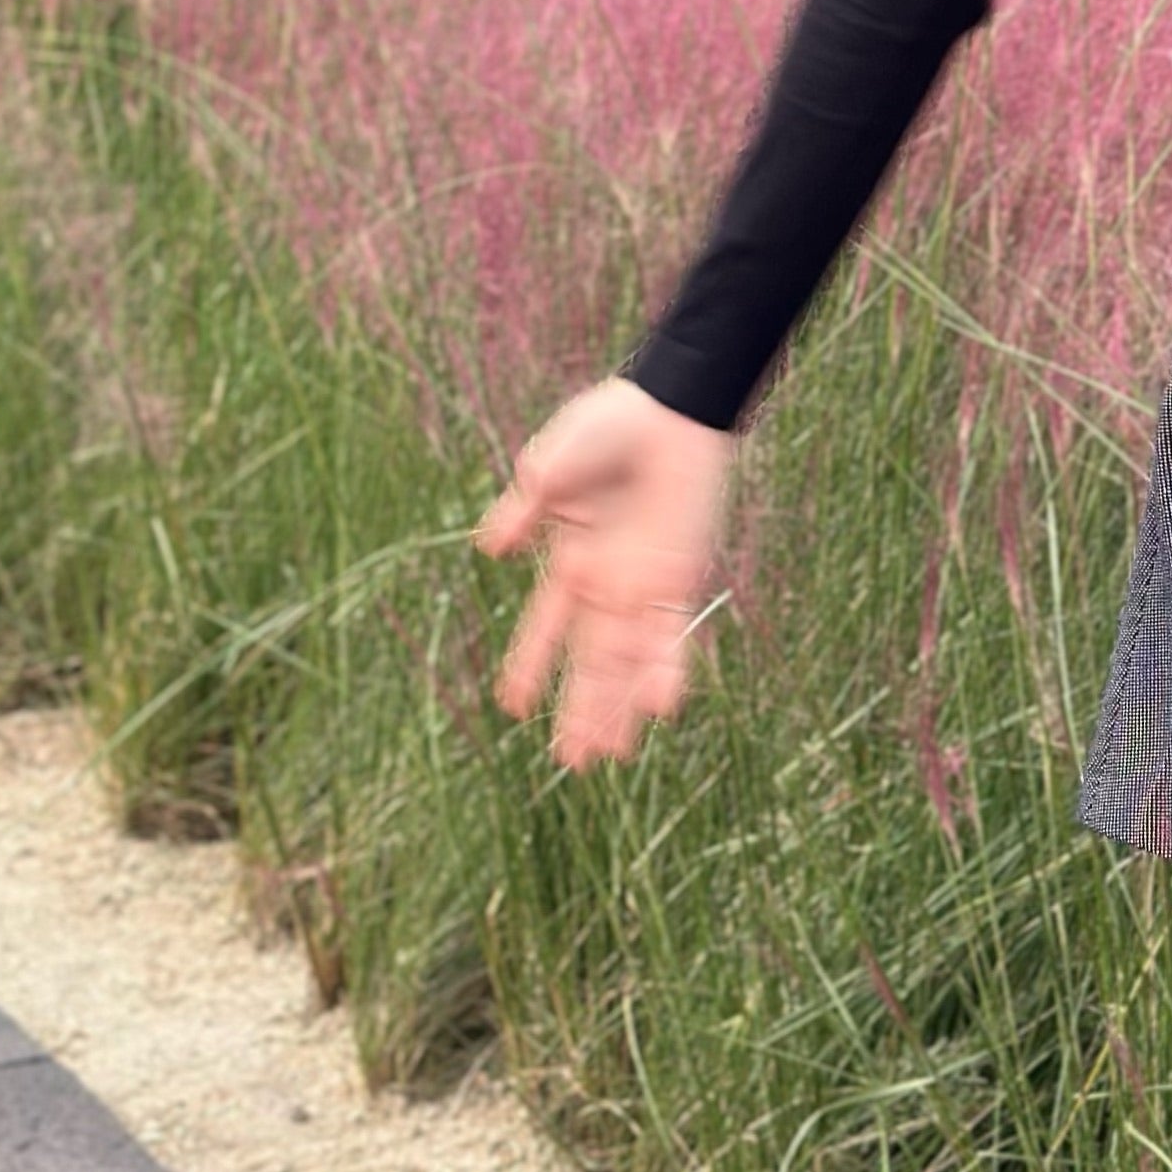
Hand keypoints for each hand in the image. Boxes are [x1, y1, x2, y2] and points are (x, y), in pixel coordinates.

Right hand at [475, 375, 736, 769]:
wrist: (674, 407)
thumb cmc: (611, 426)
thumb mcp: (556, 462)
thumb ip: (528, 506)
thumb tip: (490, 547)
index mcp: (571, 560)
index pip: (546, 626)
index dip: (529, 664)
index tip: (511, 706)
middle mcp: (607, 582)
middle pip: (589, 659)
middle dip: (579, 709)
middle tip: (570, 763)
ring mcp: (646, 581)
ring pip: (627, 659)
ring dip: (618, 705)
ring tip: (608, 757)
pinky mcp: (682, 572)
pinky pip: (673, 630)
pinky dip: (668, 666)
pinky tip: (662, 706)